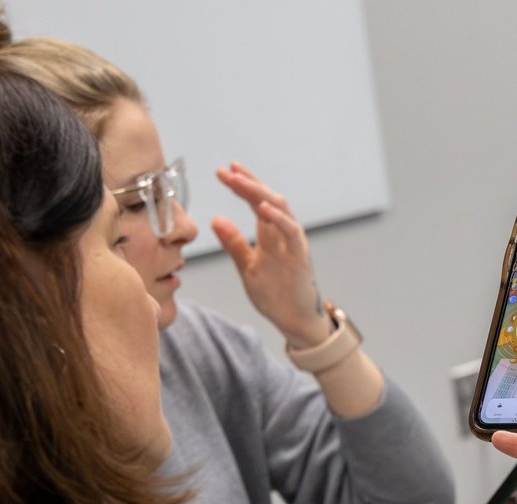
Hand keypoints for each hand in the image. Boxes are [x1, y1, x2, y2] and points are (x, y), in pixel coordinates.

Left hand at [210, 162, 326, 346]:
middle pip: (268, 199)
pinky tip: (262, 208)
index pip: (256, 203)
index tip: (223, 172)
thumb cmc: (276, 294)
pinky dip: (279, 218)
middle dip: (248, 182)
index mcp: (270, 234)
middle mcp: (283, 234)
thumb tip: (215, 219)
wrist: (294, 320)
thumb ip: (234, 243)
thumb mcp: (248, 266)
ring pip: (281, 209)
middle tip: (228, 169)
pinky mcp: (300, 257)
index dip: (241, 186)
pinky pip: (292, 232)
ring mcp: (293, 244)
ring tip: (240, 180)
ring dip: (260, 193)